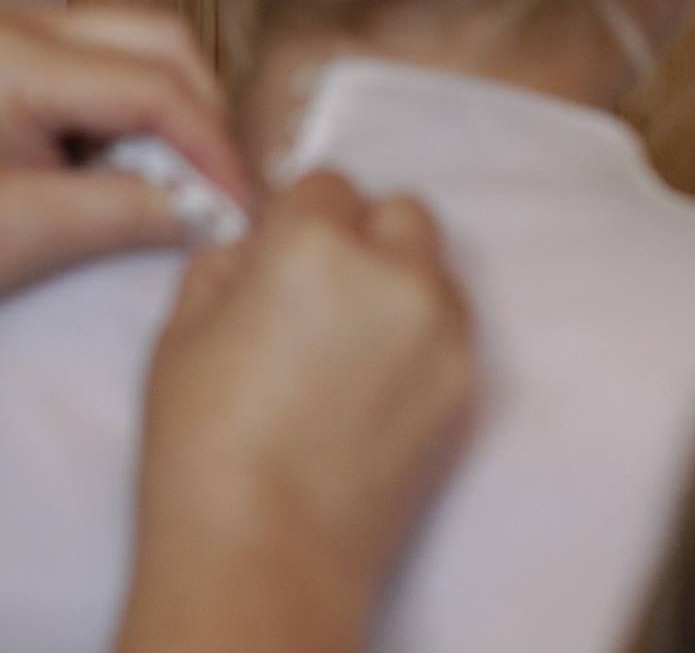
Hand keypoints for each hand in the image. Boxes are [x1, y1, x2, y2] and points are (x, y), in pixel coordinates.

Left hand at [0, 2, 248, 291]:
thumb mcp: (13, 237)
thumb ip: (124, 216)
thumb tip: (210, 214)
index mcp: (12, 59)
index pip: (158, 88)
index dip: (215, 149)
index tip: (242, 207)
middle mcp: (10, 24)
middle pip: (157, 42)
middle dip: (201, 115)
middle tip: (214, 190)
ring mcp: (3, 34)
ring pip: (130, 46)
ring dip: (166, 113)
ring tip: (163, 187)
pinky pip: (91, 65)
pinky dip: (123, 114)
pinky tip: (113, 173)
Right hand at [118, 173, 474, 652]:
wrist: (269, 551)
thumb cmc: (204, 446)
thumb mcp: (180, 332)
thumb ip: (229, 265)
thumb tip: (261, 248)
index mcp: (317, 244)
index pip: (329, 184)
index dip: (302, 218)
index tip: (286, 253)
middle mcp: (398, 272)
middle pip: (403, 214)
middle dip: (368, 236)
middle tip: (327, 292)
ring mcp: (447, 329)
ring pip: (439, 272)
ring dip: (404, 286)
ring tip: (355, 347)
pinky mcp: (473, 383)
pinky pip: (455, 333)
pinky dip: (426, 341)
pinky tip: (381, 389)